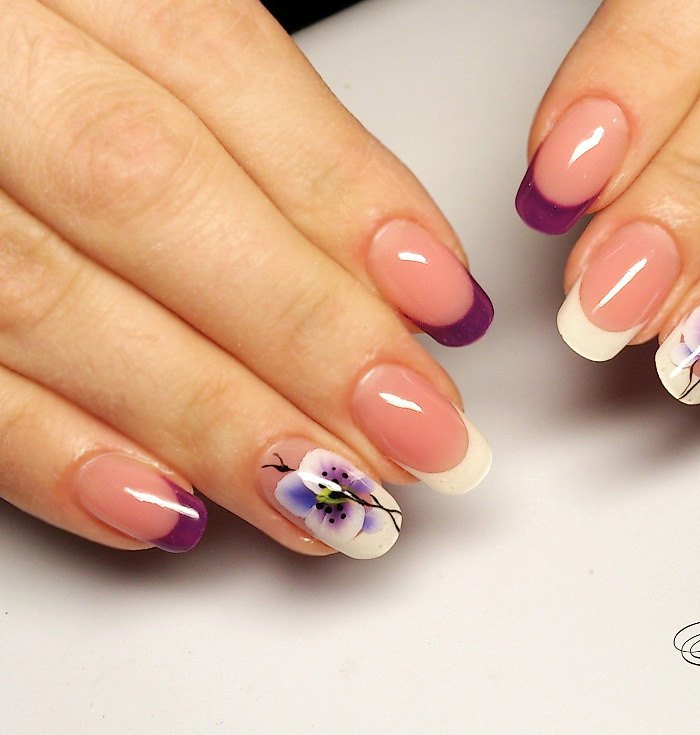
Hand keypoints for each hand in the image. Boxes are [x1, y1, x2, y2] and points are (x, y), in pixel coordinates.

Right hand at [0, 0, 493, 557]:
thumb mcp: (133, 26)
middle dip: (301, 330)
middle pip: (147, 191)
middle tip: (415, 429)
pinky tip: (164, 507)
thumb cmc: (37, 41)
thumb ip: (254, 130)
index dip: (341, 194)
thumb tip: (399, 265)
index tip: (441, 299)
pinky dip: (51, 452)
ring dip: (208, 416)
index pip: (216, 63)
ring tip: (326, 494)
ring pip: (50, 298)